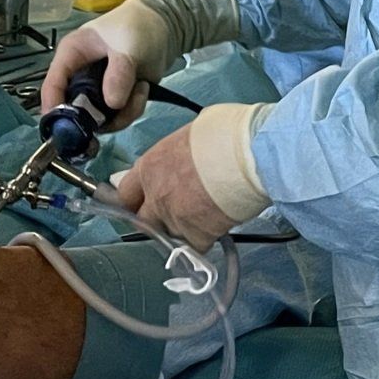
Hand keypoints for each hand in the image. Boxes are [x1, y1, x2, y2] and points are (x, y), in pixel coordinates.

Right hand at [39, 0, 180, 130]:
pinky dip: (132, 109)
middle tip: (119, 107)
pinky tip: (144, 88)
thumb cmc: (137, 27)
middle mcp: (80, 76)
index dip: (54, 108)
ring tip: (140, 89)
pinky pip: (118, 117)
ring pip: (99, 118)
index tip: (67, 129)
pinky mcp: (116, 99)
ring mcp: (98, 90)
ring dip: (121, 113)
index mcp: (71, 56)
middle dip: (97, 115)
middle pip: (74, 110)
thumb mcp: (128, 45)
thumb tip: (113, 103)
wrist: (167, 25)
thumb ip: (119, 73)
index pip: (52, 86)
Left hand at [114, 127, 235, 249]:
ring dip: (183, 230)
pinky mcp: (197, 235)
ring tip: (203, 217)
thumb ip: (178, 153)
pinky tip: (217, 226)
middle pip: (143, 221)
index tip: (141, 204)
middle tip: (176, 215)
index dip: (134, 200)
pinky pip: (195, 246)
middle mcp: (156, 195)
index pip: (125, 193)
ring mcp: (175, 218)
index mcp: (151, 166)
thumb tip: (185, 157)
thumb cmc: (227, 134)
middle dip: (156, 221)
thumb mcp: (192, 132)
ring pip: (170, 235)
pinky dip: (204, 240)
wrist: (252, 155)